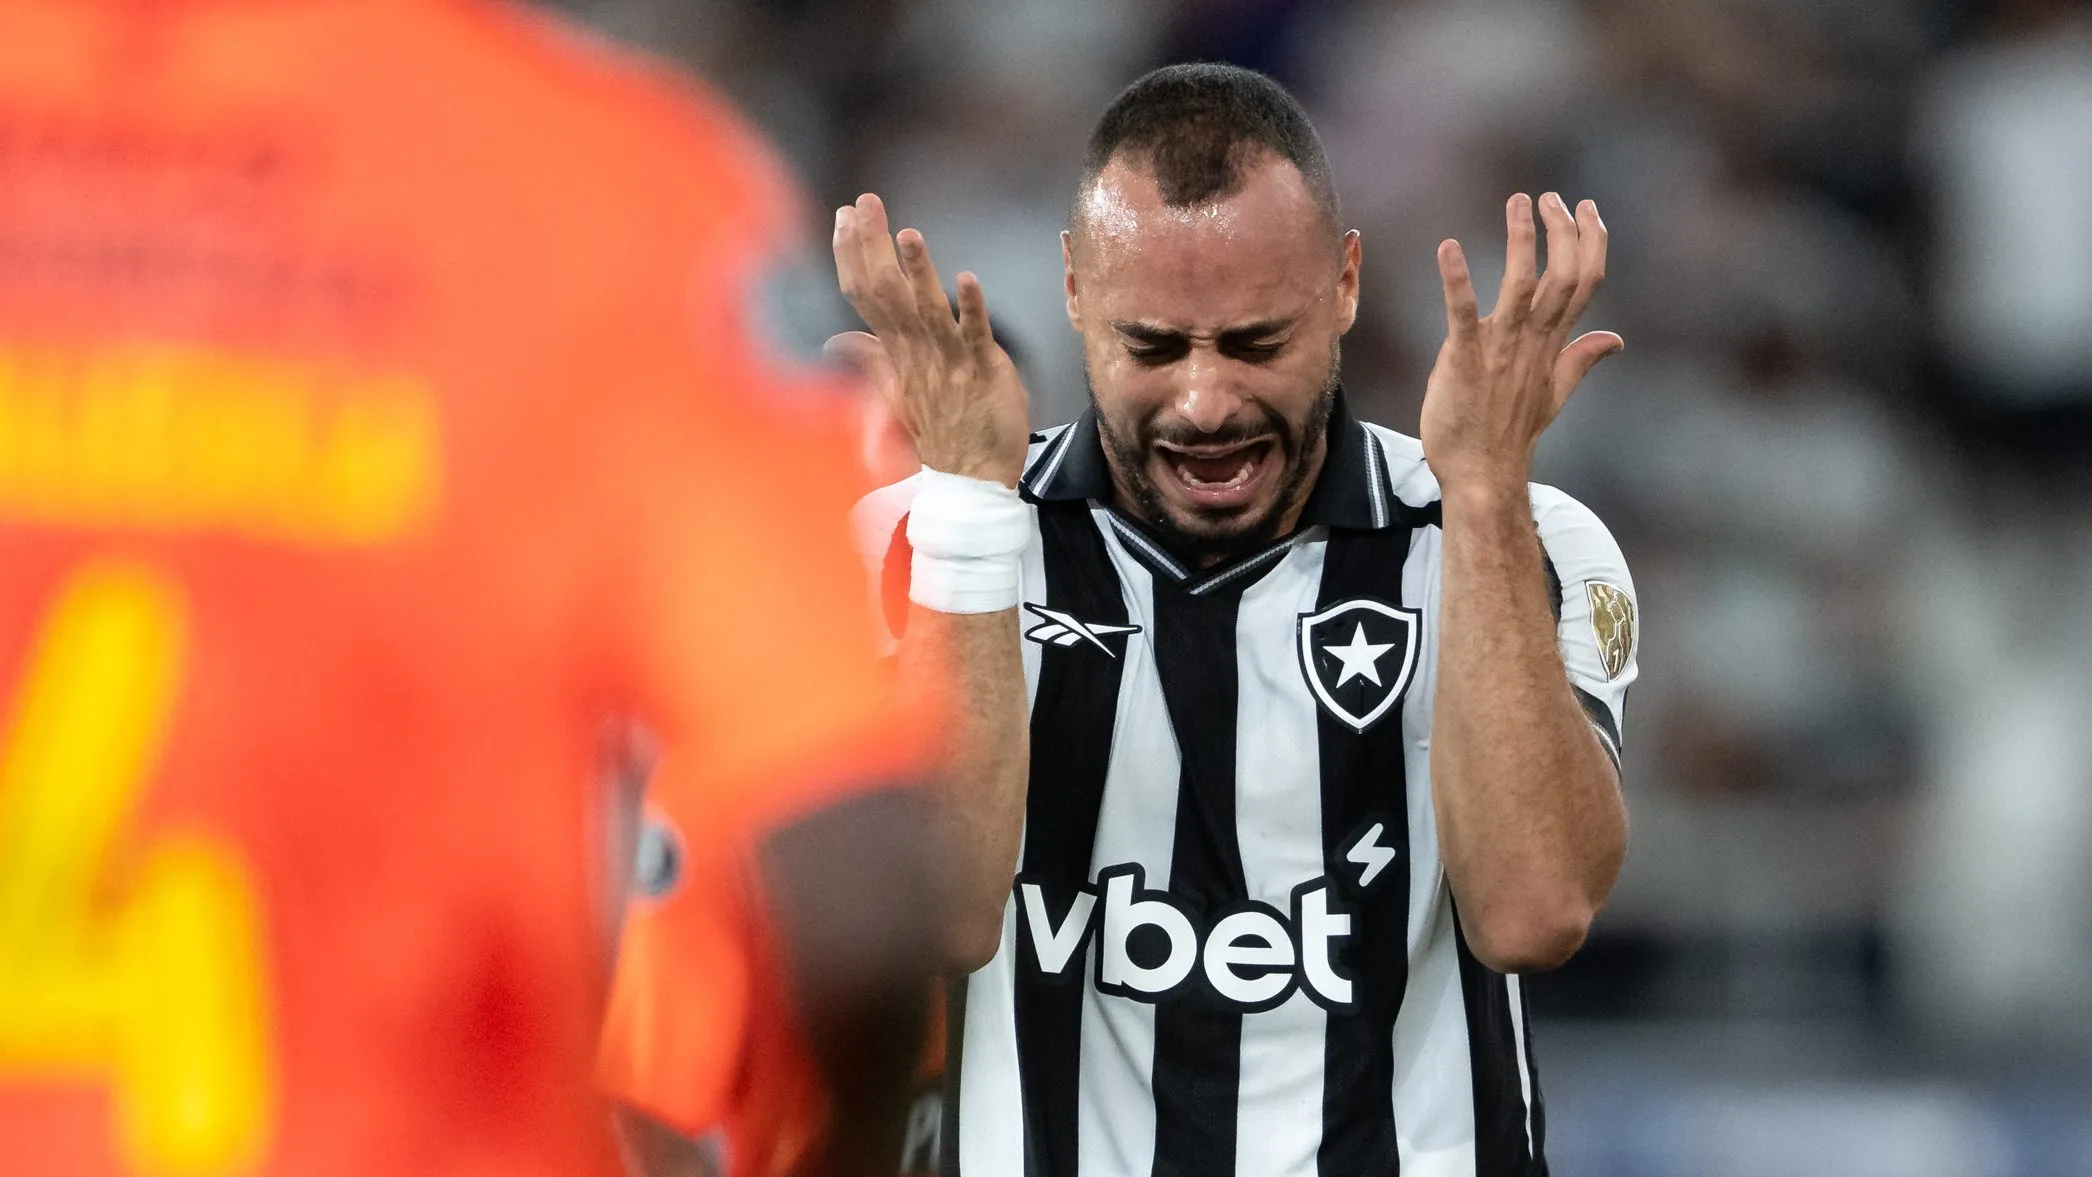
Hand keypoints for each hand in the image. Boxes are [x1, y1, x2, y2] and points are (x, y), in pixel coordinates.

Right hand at [832, 193, 1029, 487]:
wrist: (969, 480)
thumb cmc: (940, 431)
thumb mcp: (898, 391)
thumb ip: (869, 358)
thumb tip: (832, 342)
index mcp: (895, 351)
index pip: (864, 293)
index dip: (853, 253)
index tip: (845, 214)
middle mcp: (914, 351)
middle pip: (885, 292)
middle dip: (872, 245)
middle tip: (864, 203)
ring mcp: (947, 361)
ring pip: (926, 309)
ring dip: (918, 271)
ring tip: (908, 234)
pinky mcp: (981, 371)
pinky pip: (974, 335)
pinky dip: (971, 307)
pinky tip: (967, 280)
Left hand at [1420, 192, 1621, 496]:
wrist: (1481, 475)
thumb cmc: (1509, 433)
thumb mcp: (1554, 393)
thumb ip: (1582, 358)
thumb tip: (1616, 340)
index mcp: (1552, 344)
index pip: (1585, 282)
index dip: (1591, 241)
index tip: (1587, 208)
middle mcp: (1532, 342)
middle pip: (1562, 275)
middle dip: (1562, 231)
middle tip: (1550, 198)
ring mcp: (1500, 350)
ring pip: (1521, 284)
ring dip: (1522, 240)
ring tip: (1519, 202)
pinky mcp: (1464, 360)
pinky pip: (1463, 313)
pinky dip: (1458, 280)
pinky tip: (1449, 247)